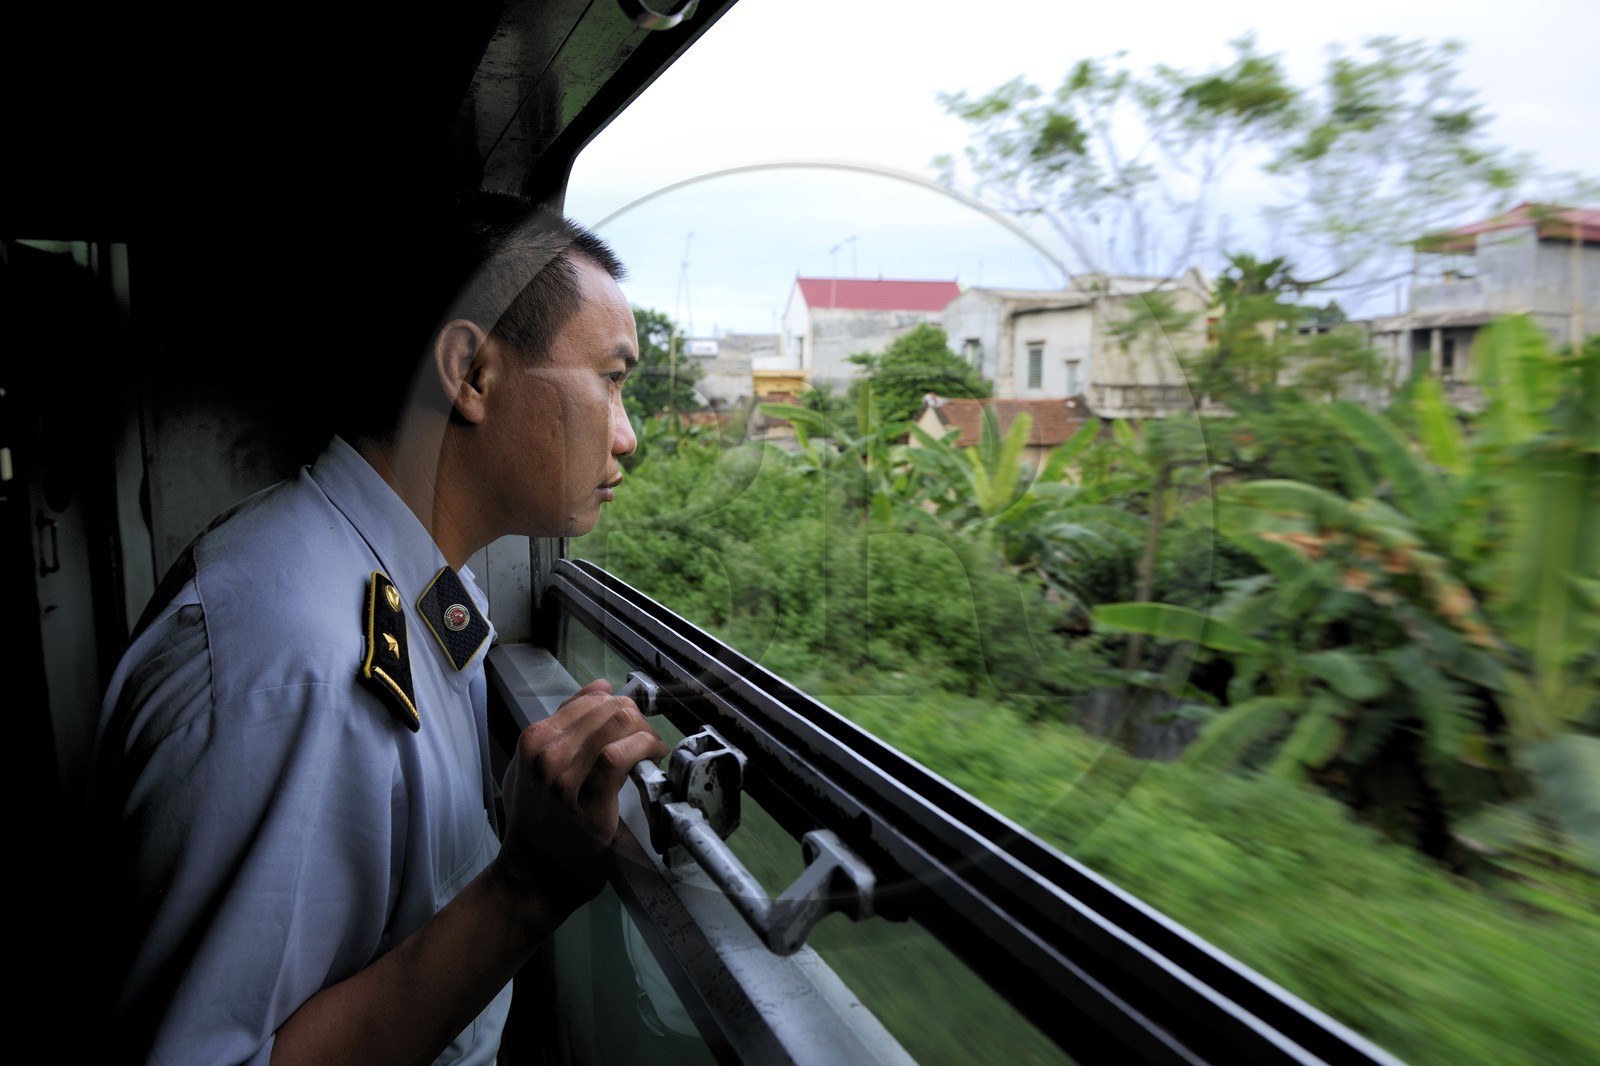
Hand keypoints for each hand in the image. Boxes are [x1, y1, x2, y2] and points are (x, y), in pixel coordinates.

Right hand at [495, 679, 667, 908]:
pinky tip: (652, 755)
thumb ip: (565, 724)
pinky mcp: (588, 803)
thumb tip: (600, 687)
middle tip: (644, 737)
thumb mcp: (535, 763)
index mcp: (533, 739)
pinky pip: (619, 757)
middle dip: (635, 717)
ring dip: (644, 732)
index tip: (631, 725)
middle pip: (606, 710)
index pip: (589, 701)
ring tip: (650, 747)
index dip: (618, 706)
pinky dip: (643, 747)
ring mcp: (564, 779)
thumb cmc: (538, 817)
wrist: (535, 870)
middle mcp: (545, 755)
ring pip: (616, 726)